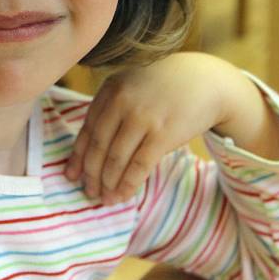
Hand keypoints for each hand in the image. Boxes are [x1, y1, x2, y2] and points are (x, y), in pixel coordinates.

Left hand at [64, 53, 266, 204]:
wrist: (206, 81)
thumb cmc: (165, 88)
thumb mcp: (132, 86)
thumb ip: (111, 108)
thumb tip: (88, 150)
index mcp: (111, 88)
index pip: (87, 128)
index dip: (78, 156)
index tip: (72, 175)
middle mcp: (122, 101)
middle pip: (98, 146)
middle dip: (91, 174)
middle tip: (89, 192)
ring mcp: (142, 117)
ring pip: (116, 159)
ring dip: (107, 183)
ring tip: (104, 198)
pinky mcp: (162, 134)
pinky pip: (138, 166)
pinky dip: (127, 185)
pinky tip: (121, 196)